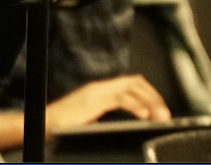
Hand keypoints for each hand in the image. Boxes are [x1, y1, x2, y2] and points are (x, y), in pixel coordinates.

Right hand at [44, 76, 169, 137]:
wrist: (44, 125)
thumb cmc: (66, 128)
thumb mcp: (92, 119)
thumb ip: (107, 116)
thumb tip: (130, 125)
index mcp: (101, 91)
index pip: (131, 83)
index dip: (149, 94)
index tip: (161, 110)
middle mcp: (100, 87)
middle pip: (134, 82)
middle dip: (154, 96)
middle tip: (166, 114)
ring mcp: (97, 93)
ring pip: (130, 87)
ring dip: (149, 101)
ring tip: (160, 116)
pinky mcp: (93, 101)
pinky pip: (120, 98)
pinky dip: (136, 106)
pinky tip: (144, 116)